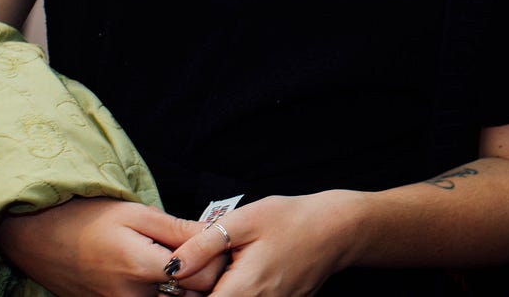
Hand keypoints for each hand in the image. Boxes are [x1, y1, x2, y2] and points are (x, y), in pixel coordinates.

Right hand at [0, 196, 223, 296]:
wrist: (40, 237)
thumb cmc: (89, 217)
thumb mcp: (137, 214)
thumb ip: (177, 229)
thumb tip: (214, 235)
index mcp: (141, 267)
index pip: (202, 278)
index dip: (216, 260)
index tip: (217, 242)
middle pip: (188, 296)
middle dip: (203, 275)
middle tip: (203, 250)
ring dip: (183, 285)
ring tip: (179, 258)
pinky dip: (161, 291)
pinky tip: (160, 271)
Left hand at [165, 194, 348, 296]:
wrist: (338, 230)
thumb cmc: (293, 219)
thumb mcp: (245, 220)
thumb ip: (204, 244)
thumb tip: (170, 267)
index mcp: (242, 291)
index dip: (181, 294)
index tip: (180, 277)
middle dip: (199, 291)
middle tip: (205, 266)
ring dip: (219, 290)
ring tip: (227, 266)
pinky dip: (239, 291)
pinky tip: (244, 271)